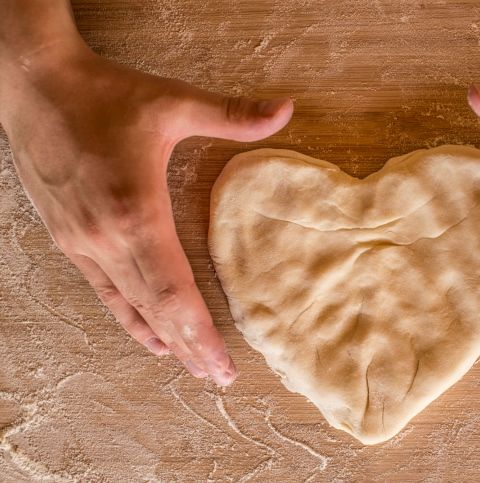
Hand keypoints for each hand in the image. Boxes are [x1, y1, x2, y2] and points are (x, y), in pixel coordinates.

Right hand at [0, 32, 292, 384]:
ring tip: (189, 367)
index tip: (222, 365)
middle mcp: (106, 238)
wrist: (32, 84)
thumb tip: (287, 110)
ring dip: (161, 339)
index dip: (200, 334)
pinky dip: (128, 317)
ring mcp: (82, 243)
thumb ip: (232, 114)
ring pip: (128, 306)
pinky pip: (102, 290)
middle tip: (218, 378)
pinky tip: (145, 334)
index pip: (175, 293)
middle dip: (189, 347)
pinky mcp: (68, 238)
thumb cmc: (104, 94)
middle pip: (155, 310)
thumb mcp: (173, 102)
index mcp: (137, 212)